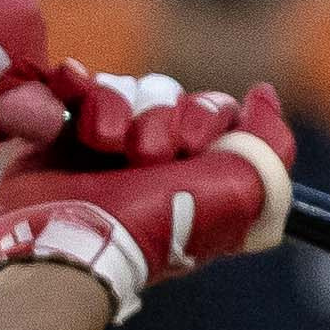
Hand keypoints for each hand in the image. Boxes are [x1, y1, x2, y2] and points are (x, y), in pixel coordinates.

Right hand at [0, 82, 293, 320]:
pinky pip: (74, 87)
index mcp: (199, 175)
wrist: (71, 245)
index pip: (214, 111)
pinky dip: (75, 83)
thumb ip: (269, 147)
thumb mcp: (238, 194)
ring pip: (122, 89)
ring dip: (115, 106)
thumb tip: (264, 96)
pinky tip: (70, 90)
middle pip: (167, 95)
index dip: (205, 115)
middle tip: (142, 155)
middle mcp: (155, 161)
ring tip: (101, 143)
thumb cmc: (156, 227)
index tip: (189, 144)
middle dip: (157, 115)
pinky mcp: (60, 137)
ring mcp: (105, 148)